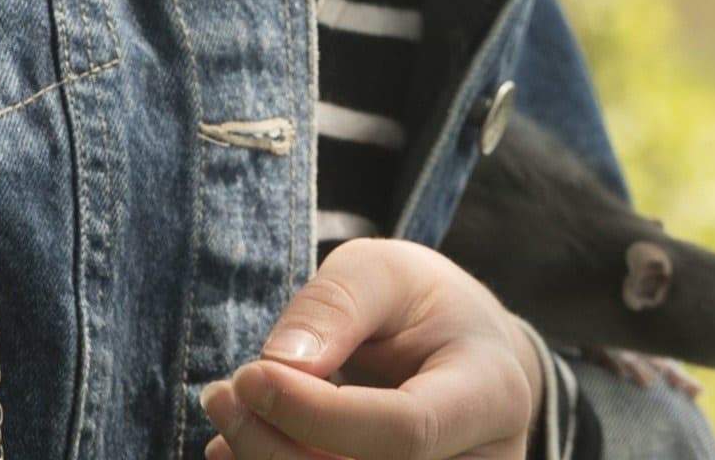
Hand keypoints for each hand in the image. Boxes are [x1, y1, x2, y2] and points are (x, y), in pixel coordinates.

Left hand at [197, 236, 545, 459]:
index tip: (249, 375)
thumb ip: (336, 305)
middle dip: (276, 447)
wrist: (459, 353)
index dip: (318, 416)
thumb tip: (280, 366)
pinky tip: (243, 448)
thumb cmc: (421, 305)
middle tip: (221, 394)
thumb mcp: (383, 272)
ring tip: (228, 415)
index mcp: (493, 392)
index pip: (407, 430)